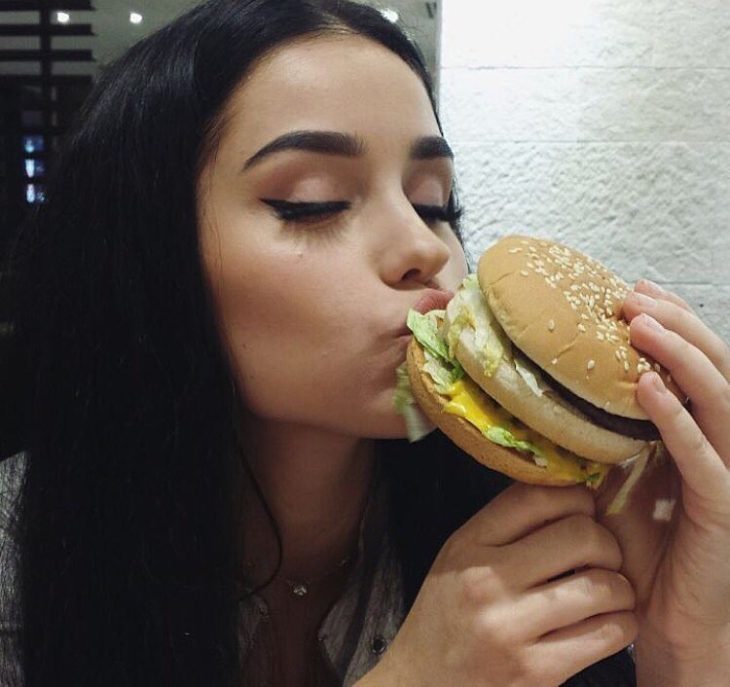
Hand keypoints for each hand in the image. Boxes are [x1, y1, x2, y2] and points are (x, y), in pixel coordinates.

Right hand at [360, 484, 636, 686]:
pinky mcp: (538, 671)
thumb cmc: (447, 614)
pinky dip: (621, 623)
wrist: (422, 682)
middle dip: (606, 543)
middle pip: (580, 535)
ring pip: (604, 585)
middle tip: (601, 556)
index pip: (536, 498)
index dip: (575, 496)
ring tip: (608, 591)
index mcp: (468, 544)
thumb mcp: (459, 556)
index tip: (584, 509)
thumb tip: (568, 490)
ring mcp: (512, 628)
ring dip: (620, 587)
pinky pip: (609, 633)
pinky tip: (606, 622)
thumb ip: (505, 525)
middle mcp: (488, 580)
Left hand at [598, 279, 729, 679]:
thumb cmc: (643, 550)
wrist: (665, 622)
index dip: (672, 326)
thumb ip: (616, 436)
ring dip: (679, 356)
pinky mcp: (724, 511)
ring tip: (639, 324)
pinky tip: (644, 388)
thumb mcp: (625, 478)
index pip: (696, 368)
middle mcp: (727, 448)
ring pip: (719, 401)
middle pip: (714, 371)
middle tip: (634, 295)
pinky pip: (703, 457)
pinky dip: (675, 418)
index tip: (634, 293)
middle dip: (677, 326)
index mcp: (703, 437)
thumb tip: (571, 392)